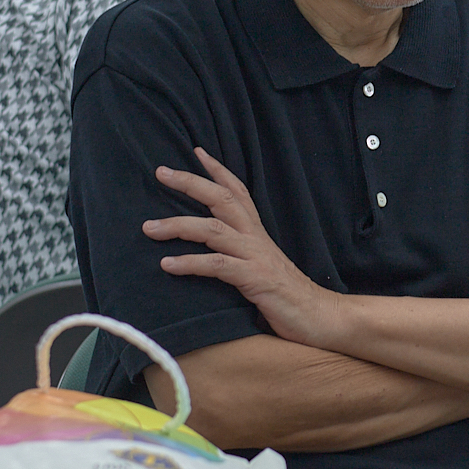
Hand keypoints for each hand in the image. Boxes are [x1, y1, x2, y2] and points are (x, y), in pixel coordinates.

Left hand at [142, 149, 344, 348]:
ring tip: (150, 228)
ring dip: (177, 225)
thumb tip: (215, 253)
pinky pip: (217, 265)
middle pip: (222, 198)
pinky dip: (189, 262)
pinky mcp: (254, 278)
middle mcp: (255, 238)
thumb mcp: (262, 266)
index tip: (198, 151)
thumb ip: (241, 255)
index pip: (238, 191)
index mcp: (257, 233)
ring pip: (212, 229)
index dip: (218, 170)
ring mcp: (255, 256)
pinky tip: (168, 264)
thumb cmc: (288, 296)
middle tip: (161, 172)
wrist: (319, 316)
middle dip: (190, 182)